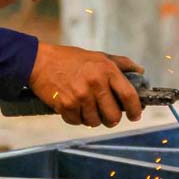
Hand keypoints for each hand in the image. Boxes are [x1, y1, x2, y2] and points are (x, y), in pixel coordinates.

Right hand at [28, 42, 143, 127]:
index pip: (129, 96)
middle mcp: (95, 83)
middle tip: (106, 114)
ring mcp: (80, 96)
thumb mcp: (97, 56)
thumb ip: (120, 64)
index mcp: (106, 70)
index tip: (134, 115)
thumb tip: (140, 72)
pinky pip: (77, 122)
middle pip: (113, 116)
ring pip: (95, 122)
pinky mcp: (66, 105)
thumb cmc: (69, 58)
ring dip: (92, 118)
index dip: (134, 110)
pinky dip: (76, 118)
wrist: (38, 61)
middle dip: (111, 119)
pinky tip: (72, 106)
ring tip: (86, 107)